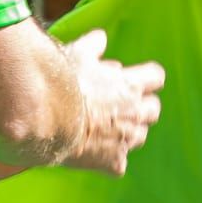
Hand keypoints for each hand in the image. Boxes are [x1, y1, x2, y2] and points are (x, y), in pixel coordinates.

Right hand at [60, 29, 164, 175]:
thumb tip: (101, 38)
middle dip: (141, 107)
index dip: (146, 79)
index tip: (135, 79)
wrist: (45, 117)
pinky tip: (93, 155)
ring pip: (140, 136)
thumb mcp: (76, 53)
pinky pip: (119, 164)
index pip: (156, 77)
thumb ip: (93, 45)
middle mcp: (134, 112)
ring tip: (107, 129)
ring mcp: (125, 139)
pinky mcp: (112, 162)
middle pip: (153, 109)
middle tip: (121, 105)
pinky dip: (108, 159)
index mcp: (129, 84)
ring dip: (128, 132)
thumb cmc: (60, 83)